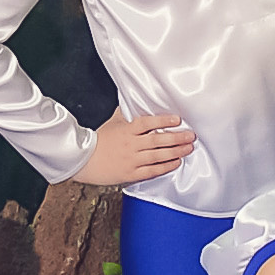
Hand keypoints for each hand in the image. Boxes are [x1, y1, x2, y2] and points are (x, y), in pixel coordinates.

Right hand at [72, 110, 198, 188]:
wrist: (83, 160)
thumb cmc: (98, 140)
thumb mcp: (112, 122)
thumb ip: (127, 113)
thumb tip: (135, 100)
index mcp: (126, 130)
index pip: (147, 123)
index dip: (163, 121)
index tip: (177, 120)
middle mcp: (130, 145)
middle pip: (157, 140)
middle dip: (177, 138)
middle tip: (191, 136)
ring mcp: (131, 160)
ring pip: (158, 156)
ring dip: (176, 152)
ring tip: (188, 148)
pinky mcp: (130, 174)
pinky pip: (152, 171)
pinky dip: (165, 167)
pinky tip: (176, 162)